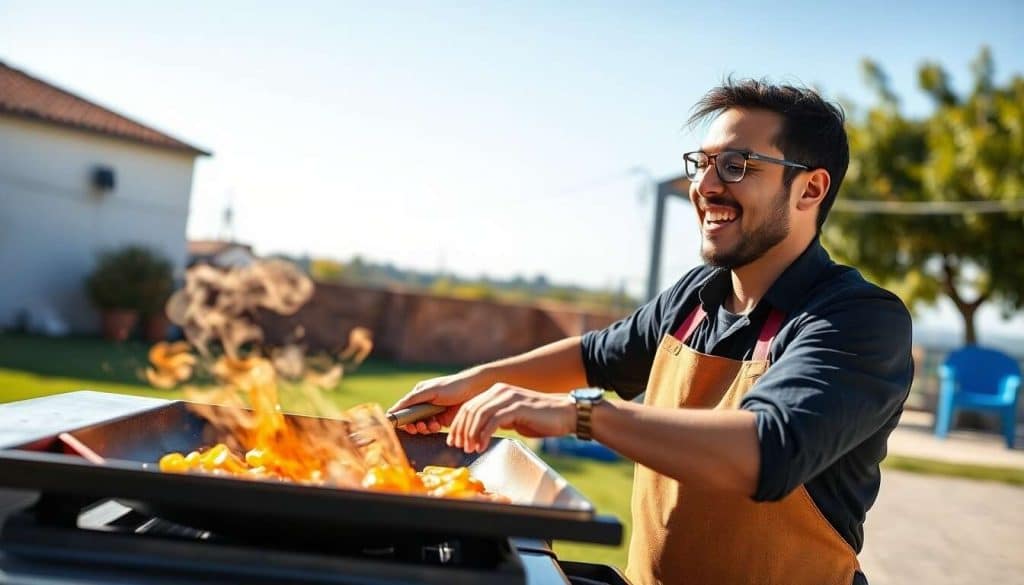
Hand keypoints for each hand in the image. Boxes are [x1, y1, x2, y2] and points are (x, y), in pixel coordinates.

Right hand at [388, 369, 489, 434]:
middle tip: (417, 427)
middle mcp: (424, 403)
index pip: (402, 408)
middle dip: (413, 425)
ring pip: (421, 425)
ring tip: (430, 424)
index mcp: (418, 394)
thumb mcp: (430, 391)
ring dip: (423, 427)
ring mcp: (432, 412)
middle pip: (410, 419)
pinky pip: (431, 428)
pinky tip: (437, 425)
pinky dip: (432, 429)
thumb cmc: (452, 386)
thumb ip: (412, 400)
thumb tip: (392, 410)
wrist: (475, 391)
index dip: (399, 417)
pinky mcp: (442, 420)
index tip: (398, 424)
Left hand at [447, 384, 574, 452]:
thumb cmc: (541, 420)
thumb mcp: (513, 419)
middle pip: (470, 410)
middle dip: (461, 430)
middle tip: (458, 447)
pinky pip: (493, 421)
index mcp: (497, 392)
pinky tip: (482, 446)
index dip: (458, 424)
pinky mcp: (517, 407)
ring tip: (470, 449)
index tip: (454, 441)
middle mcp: (500, 391)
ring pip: (479, 414)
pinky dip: (484, 435)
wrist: (566, 415)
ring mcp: (509, 397)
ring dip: (471, 434)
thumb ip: (497, 420)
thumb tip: (481, 432)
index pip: (469, 406)